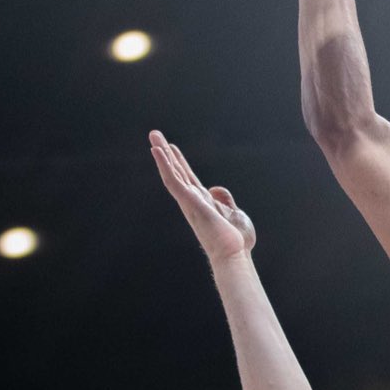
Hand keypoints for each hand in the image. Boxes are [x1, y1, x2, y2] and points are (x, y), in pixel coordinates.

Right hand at [149, 130, 255, 261]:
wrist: (234, 254)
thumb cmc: (236, 241)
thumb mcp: (234, 214)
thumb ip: (224, 200)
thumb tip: (216, 188)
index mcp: (203, 202)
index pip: (187, 177)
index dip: (179, 162)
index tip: (171, 147)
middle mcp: (192, 200)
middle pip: (176, 171)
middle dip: (165, 153)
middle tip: (154, 135)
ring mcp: (188, 201)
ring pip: (171, 173)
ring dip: (162, 154)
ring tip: (153, 136)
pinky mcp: (188, 201)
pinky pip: (172, 180)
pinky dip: (164, 165)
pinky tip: (157, 150)